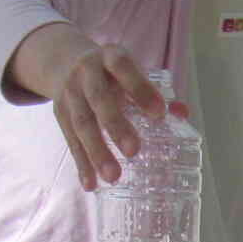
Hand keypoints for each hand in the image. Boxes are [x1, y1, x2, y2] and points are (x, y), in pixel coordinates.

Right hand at [53, 45, 189, 190]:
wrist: (65, 61)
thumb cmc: (112, 73)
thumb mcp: (130, 72)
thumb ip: (156, 92)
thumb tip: (182, 113)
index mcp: (110, 57)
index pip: (123, 68)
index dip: (140, 89)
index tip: (160, 114)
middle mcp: (86, 73)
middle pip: (99, 99)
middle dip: (115, 125)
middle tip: (134, 152)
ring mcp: (70, 93)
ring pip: (82, 124)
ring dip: (97, 152)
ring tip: (113, 177)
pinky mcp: (60, 114)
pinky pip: (71, 141)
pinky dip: (81, 164)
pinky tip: (91, 184)